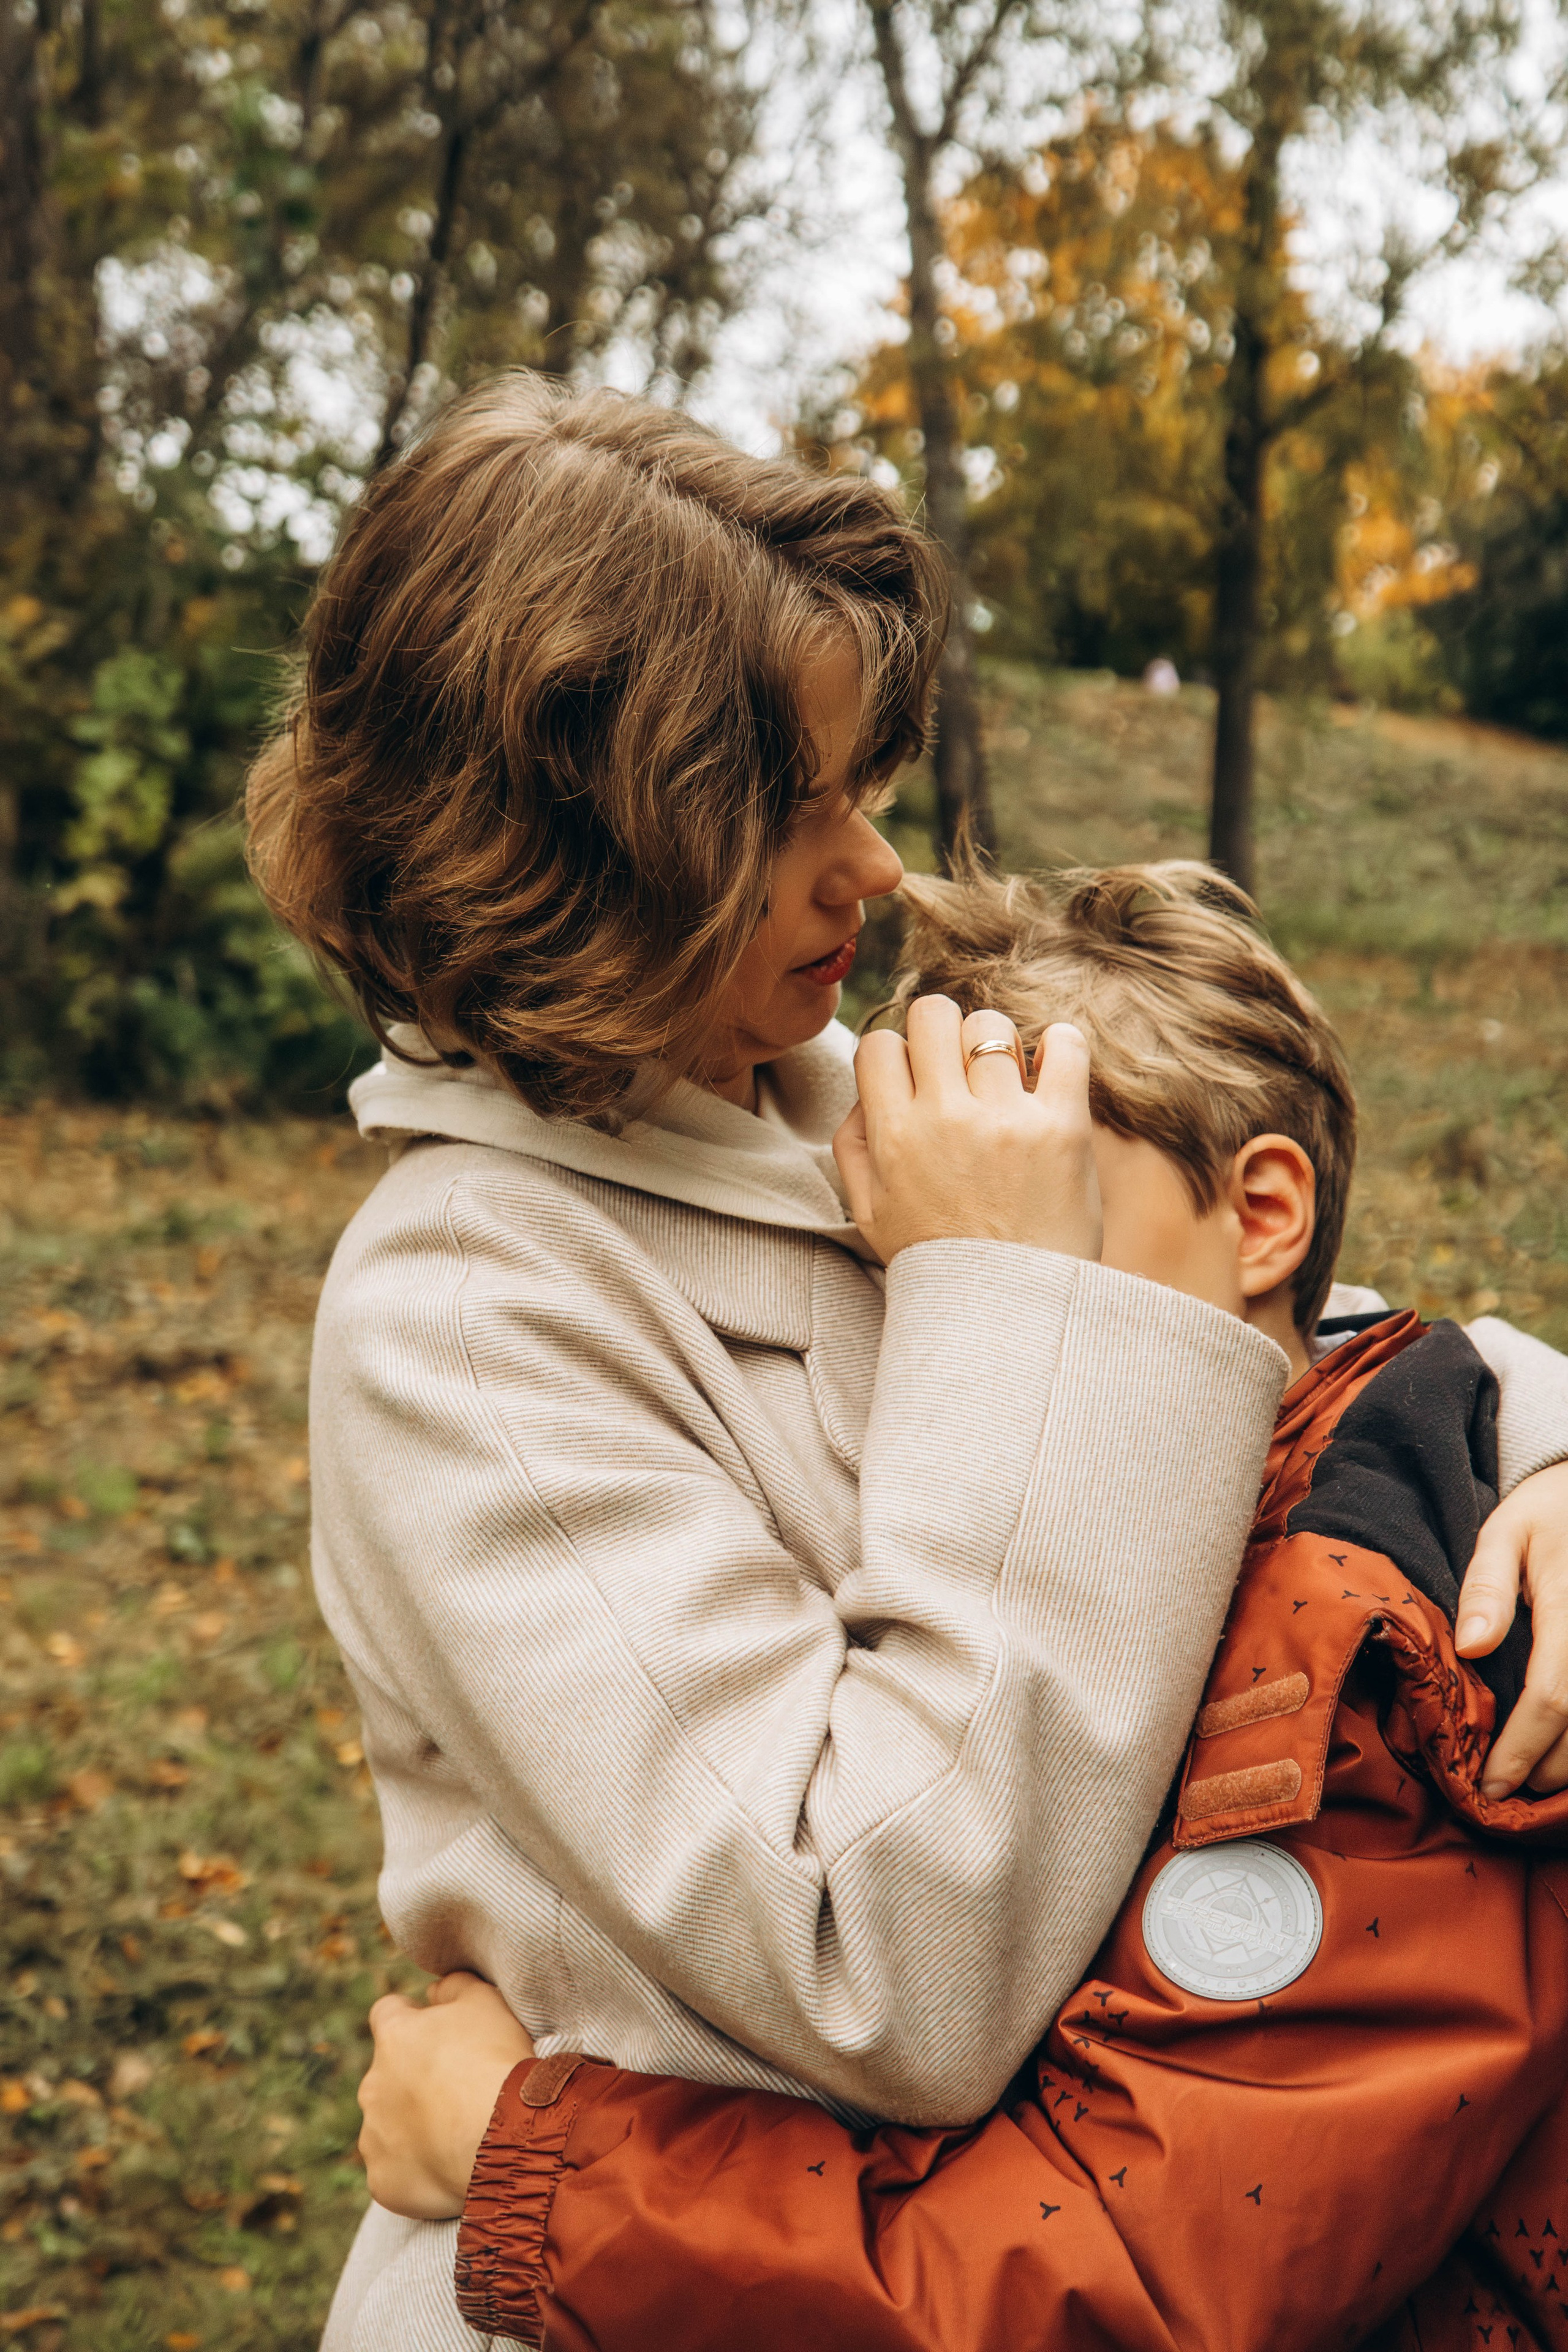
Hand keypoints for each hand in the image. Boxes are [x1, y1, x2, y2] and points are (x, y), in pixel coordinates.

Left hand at [357, 1972, 533, 2218]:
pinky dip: (415, 2168)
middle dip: (414, 2079)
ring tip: (456, 2132)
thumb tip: (434, 1990)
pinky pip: (394, 2171)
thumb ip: (455, 1987)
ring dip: (412, 2125)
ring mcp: (374, 2137)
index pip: (388, 2013)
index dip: (412, 2018)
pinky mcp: (382, 2181)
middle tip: (457, 2089)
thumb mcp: (486, 2002)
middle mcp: (373, 2086)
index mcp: (394, 2038)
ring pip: (387, 2125)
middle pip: (388, 2075)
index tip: (437, 2032)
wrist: (504, 2138)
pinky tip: (447, 2165)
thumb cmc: (496, 2063)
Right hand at [833, 997, 1101, 1265]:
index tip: (918, 1081)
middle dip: (943, 1031)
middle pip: (934, 1014)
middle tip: (959, 1068)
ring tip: (1006, 1082)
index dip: (899, 1055)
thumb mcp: (870, 1213)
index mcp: (895, 1137)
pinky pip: (1066, 1045)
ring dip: (997, 1044)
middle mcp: (946, 1119)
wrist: (1012, 1310)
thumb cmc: (940, 1261)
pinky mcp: (1064, 1127)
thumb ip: (853, 1145)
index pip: (880, 1044)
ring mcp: (1007, 1120)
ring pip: (993, 1025)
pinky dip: (1059, 1043)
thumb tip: (867, 1088)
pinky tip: (1050, 1064)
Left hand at [1455, 1461, 1567, 1796]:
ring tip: (1536, 1781)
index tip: (1491, 1783)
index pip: (1551, 1696)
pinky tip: (1564, 1751)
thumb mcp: (1505, 1533)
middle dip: (1548, 1768)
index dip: (1522, 1748)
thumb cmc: (1546, 1516)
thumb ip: (1487, 1588)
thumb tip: (1471, 1649)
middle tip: (1506, 1791)